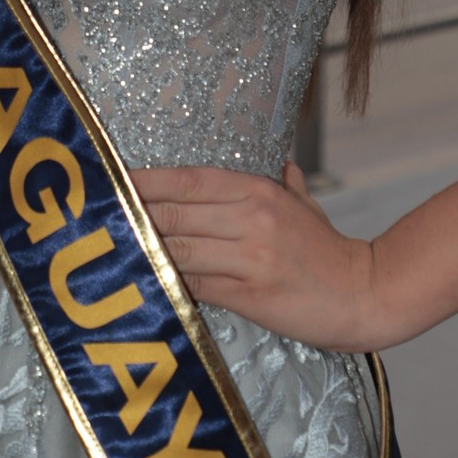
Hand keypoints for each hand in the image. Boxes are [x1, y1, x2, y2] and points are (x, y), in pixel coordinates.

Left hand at [129, 159, 383, 352]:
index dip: (144, 181)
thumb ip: (288, 184)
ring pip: (178, 249)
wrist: (366, 294)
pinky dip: (166, 284)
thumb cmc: (330, 252)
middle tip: (91, 216)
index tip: (108, 179)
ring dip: (139, 250)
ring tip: (104, 249)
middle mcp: (250, 217)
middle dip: (129, 215)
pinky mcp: (249, 295)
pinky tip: (141, 282)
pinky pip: (195, 286)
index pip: (187, 180)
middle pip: (173, 213)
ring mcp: (248, 257)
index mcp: (258, 190)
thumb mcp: (307, 208)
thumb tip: (283, 163)